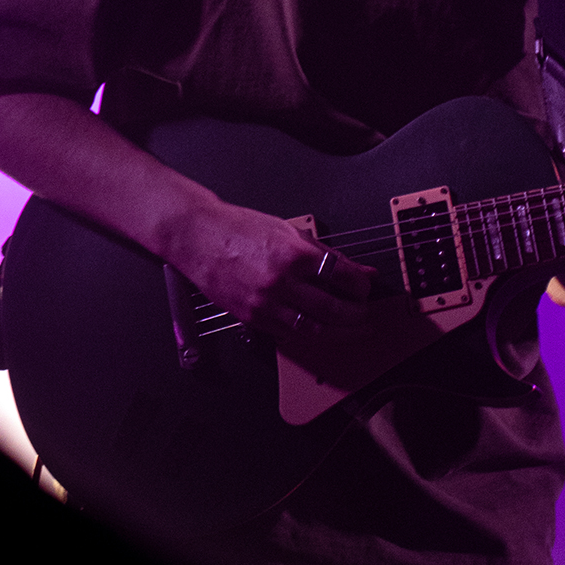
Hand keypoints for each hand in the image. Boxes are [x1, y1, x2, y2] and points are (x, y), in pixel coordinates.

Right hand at [164, 198, 373, 347]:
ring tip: (349, 328)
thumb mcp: (289, 230)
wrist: (198, 237)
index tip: (365, 288)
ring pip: (312, 330)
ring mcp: (265, 303)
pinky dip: (308, 334)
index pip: (342, 277)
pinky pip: (288, 335)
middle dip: (356, 315)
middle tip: (364, 313)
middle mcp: (281, 282)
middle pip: (332, 309)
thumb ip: (327, 253)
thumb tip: (359, 270)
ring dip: (338, 333)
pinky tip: (318, 328)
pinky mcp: (251, 318)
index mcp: (294, 254)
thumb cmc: (240, 228)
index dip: (361, 287)